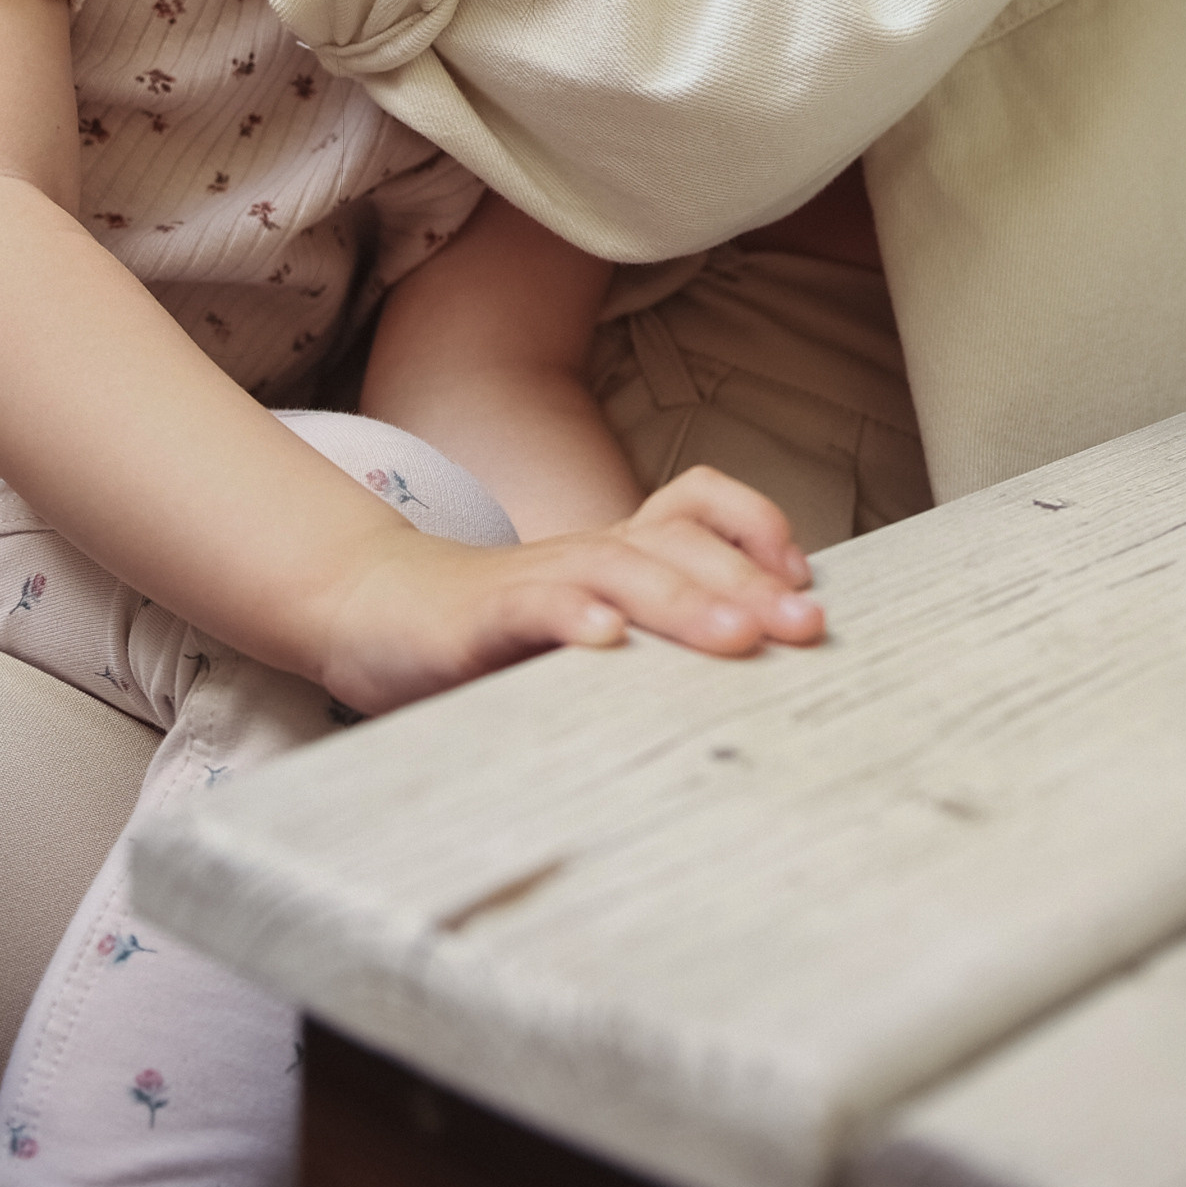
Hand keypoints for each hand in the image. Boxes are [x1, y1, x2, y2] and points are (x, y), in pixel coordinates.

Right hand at [318, 464, 824, 716]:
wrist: (378, 613)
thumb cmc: (502, 633)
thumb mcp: (594, 629)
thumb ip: (661, 640)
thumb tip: (767, 681)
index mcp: (620, 551)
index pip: (698, 505)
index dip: (757, 528)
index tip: (807, 587)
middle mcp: (588, 552)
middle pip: (679, 540)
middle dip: (750, 580)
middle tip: (805, 626)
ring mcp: (534, 580)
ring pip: (620, 566)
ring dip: (683, 599)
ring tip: (735, 636)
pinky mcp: (480, 616)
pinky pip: (531, 606)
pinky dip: (572, 616)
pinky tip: (606, 642)